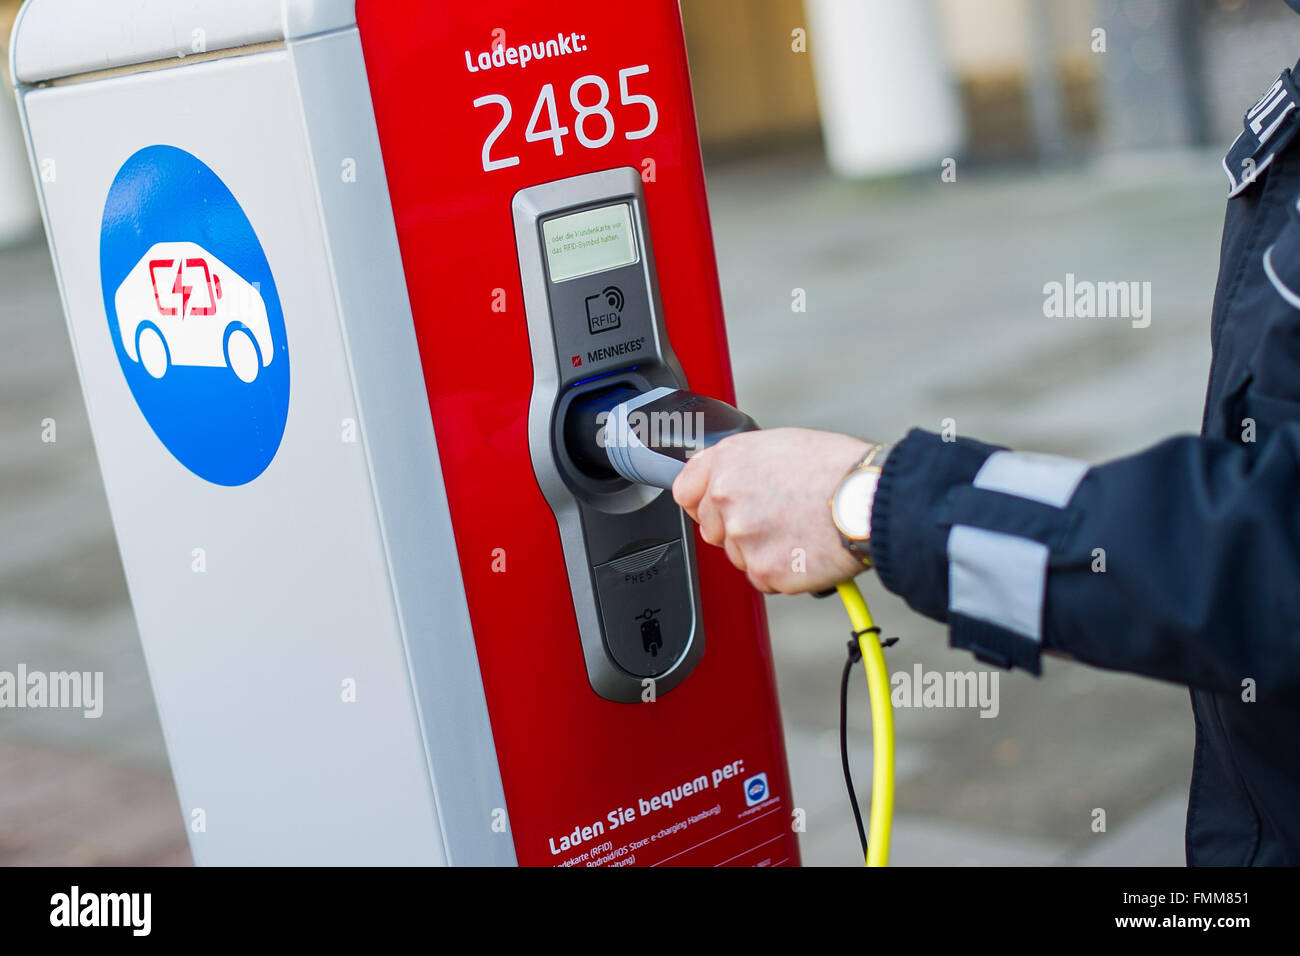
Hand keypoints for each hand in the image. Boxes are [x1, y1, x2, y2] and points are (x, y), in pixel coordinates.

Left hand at [672, 428, 871, 593]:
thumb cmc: (838, 469)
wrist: (869, 501)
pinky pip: (763, 578)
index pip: (685, 491)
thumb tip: (727, 477)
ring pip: (740, 556)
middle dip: (739, 529)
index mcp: (728, 462)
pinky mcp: (764, 570)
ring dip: (764, 551)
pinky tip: (806, 550)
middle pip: (714, 529)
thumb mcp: (781, 444)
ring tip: (800, 530)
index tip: (718, 507)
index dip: (705, 501)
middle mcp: (726, 499)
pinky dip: (783, 571)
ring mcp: (743, 538)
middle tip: (778, 519)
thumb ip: (743, 463)